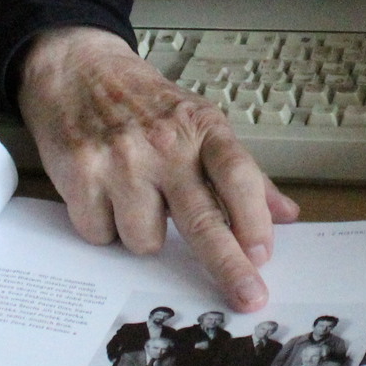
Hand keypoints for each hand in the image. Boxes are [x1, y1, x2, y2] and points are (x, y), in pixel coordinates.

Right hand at [18, 26, 300, 310]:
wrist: (78, 67)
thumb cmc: (144, 101)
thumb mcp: (201, 121)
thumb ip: (244, 172)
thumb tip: (287, 214)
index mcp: (201, 128)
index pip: (238, 177)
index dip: (254, 220)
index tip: (263, 256)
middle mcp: (163, 143)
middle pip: (202, 218)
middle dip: (229, 265)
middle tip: (248, 297)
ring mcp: (120, 160)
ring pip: (146, 240)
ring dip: (144, 234)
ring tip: (137, 197)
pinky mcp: (80, 174)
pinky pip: (102, 236)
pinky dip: (105, 228)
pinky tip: (105, 195)